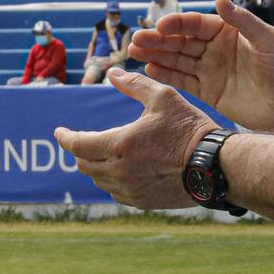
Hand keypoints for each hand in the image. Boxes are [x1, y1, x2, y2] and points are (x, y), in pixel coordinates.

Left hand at [54, 70, 215, 209]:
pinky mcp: (142, 201)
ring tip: (101, 154)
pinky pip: (116, 193)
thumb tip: (112, 72)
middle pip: (84, 164)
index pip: (77, 144)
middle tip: (81, 140)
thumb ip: (134, 85)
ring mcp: (130, 190)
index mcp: (119, 145)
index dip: (64, 137)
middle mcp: (119, 172)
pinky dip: (112, 181)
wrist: (214, 166)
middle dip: (79, 150)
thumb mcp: (163, 97)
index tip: (59, 131)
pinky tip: (121, 171)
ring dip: (95, 166)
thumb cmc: (190, 129)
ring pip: (99, 180)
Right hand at [130, 0, 273, 130]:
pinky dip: (165, 75)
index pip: (196, 24)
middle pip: (181, 41)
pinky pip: (182, 80)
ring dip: (155, 55)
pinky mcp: (208, 91)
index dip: (177, 24)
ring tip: (133, 52)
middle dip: (158, 40)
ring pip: (177, 59)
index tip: (160, 27)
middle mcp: (216, 48)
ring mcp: (210, 70)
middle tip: (136, 40)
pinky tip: (148, 70)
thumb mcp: (266, 41)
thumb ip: (242, 21)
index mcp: (228, 32)